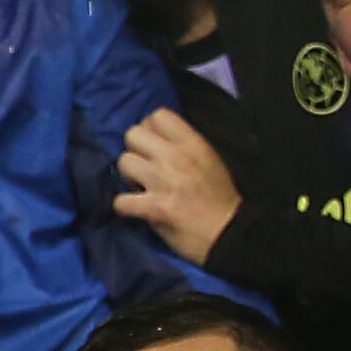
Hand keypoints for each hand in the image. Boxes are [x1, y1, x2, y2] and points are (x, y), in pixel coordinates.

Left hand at [111, 108, 244, 263]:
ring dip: (128, 177)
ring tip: (142, 187)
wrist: (230, 235)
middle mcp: (176, 157)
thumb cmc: (220, 199)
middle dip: (135, 150)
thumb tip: (155, 140)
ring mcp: (163, 182)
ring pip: (123, 162)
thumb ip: (184, 146)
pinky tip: (137, 209)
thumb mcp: (209, 160)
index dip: (150, 128)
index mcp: (193, 143)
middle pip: (132, 134)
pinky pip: (120, 200)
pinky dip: (125, 207)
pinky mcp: (153, 208)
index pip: (158, 115)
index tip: (154, 146)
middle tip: (145, 167)